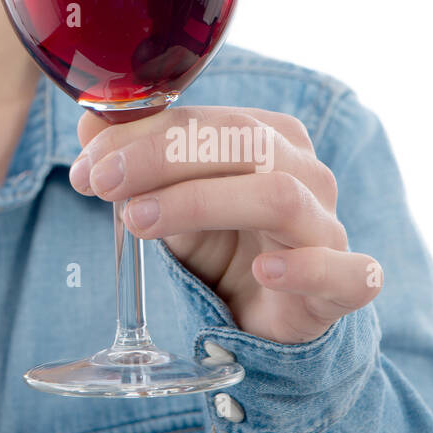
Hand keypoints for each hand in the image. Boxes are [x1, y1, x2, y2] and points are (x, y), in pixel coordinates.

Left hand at [70, 105, 382, 343]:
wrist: (265, 313)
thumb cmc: (219, 240)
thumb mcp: (167, 196)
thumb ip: (132, 157)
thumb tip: (87, 122)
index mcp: (267, 135)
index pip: (202, 118)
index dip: (138, 137)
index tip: (87, 165)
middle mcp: (305, 170)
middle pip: (239, 143)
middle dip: (160, 159)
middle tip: (102, 185)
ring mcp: (329, 225)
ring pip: (278, 197)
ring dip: (201, 203)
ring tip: (140, 222)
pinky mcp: (346, 284)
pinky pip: (343, 271)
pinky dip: (303, 269)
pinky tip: (261, 273)